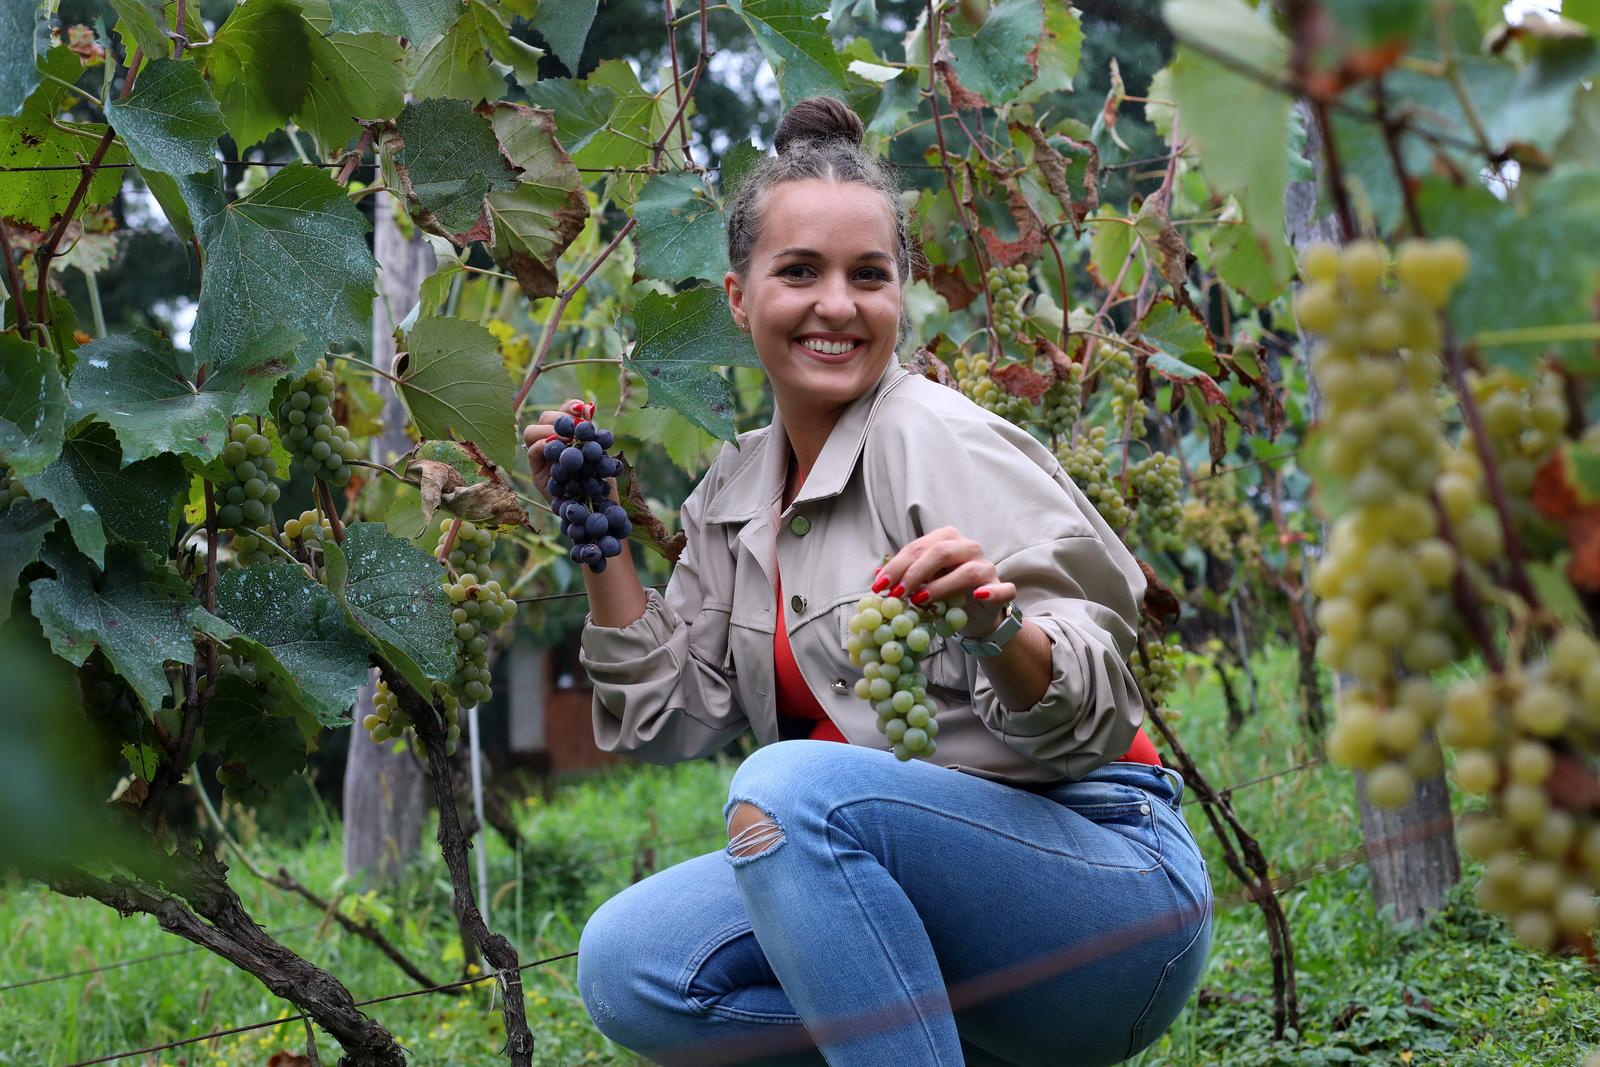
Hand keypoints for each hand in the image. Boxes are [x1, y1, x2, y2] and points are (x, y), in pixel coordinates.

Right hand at [523, 398, 593, 500]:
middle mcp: (553, 441)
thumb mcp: (600, 453)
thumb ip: (591, 432)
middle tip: (576, 430)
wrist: (600, 509)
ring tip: (567, 440)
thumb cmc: (602, 480)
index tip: (584, 411)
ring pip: (532, 431)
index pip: (564, 410)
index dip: (571, 406)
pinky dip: (543, 446)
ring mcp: (542, 456)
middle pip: (546, 417)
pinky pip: (532, 451)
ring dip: (549, 431)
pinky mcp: (537, 472)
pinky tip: (557, 451)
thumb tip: (587, 407)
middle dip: (560, 418)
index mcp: (569, 433)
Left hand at [872, 526, 1016, 638]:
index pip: (918, 547)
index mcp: (947, 539)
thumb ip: (904, 576)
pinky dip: (991, 592)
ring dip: (940, 587)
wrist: (976, 614)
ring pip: (967, 571)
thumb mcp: (922, 583)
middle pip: (941, 552)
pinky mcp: (1002, 588)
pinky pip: (1002, 589)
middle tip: (897, 594)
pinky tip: (977, 596)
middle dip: (914, 573)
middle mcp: (968, 547)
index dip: (897, 566)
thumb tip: (877, 575)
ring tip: (921, 601)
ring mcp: (987, 567)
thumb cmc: (946, 593)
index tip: (880, 585)